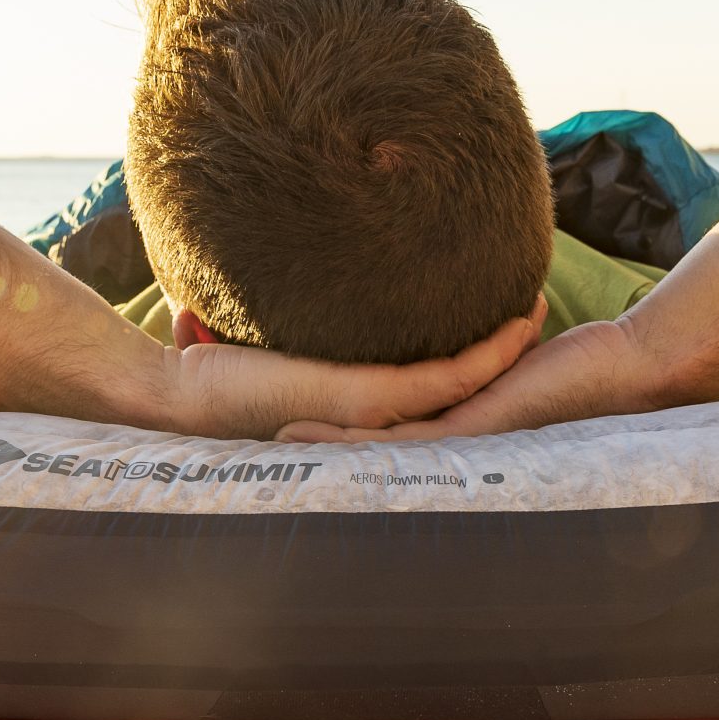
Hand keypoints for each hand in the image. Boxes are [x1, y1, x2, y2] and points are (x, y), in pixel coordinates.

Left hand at [158, 300, 545, 439]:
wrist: (179, 399)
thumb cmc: (207, 377)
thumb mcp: (251, 344)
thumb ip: (256, 323)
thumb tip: (216, 301)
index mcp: (355, 408)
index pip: (426, 387)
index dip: (465, 360)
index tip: (492, 325)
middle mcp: (375, 418)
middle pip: (459, 391)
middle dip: (503, 360)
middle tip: (536, 321)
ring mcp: (378, 411)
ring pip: (468, 384)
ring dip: (508, 351)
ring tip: (539, 316)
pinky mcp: (372, 396)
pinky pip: (451, 375)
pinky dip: (489, 352)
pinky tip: (519, 327)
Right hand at [277, 317, 662, 441]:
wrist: (636, 371)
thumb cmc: (591, 366)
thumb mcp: (526, 364)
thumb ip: (494, 361)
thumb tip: (481, 338)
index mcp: (472, 438)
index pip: (400, 447)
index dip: (352, 449)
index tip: (302, 440)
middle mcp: (464, 452)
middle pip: (379, 463)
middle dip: (326, 460)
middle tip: (268, 454)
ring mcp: (467, 447)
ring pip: (378, 458)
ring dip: (324, 455)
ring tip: (270, 445)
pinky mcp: (475, 430)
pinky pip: (400, 440)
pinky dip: (350, 441)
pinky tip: (305, 436)